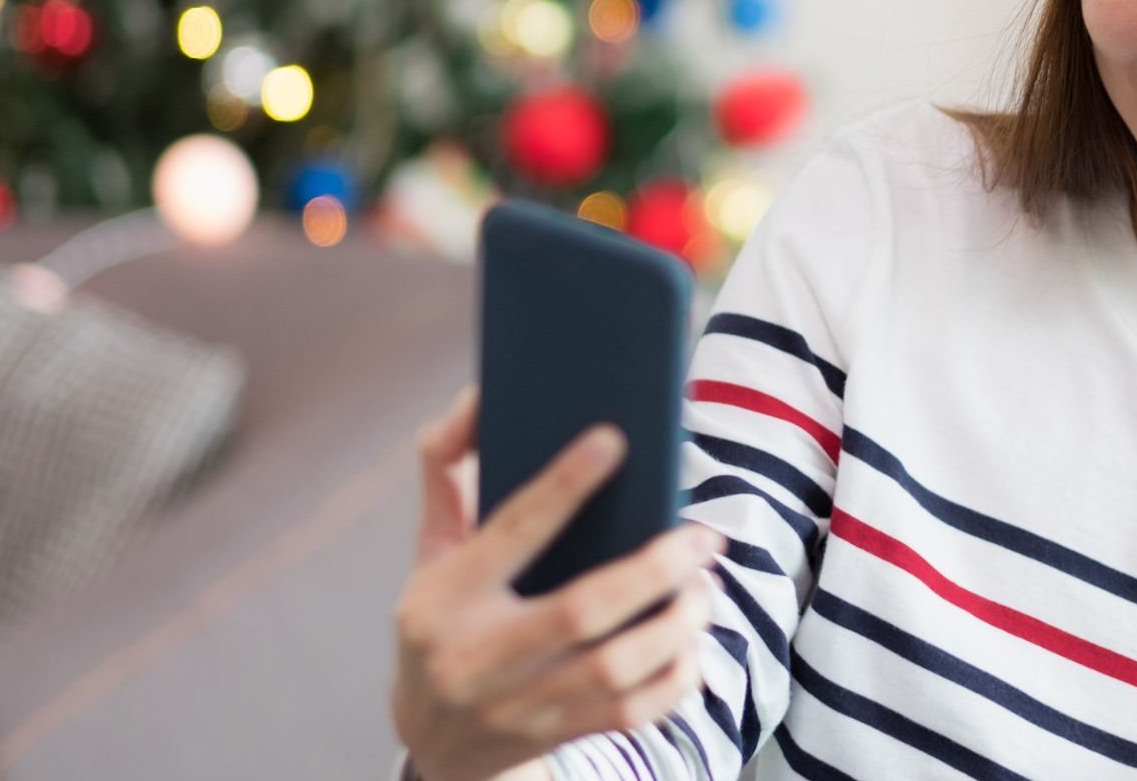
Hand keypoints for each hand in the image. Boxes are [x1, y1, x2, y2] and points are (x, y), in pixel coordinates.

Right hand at [390, 384, 725, 780]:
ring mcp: (515, 706)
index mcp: (442, 596)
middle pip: (581, 611)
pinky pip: (631, 714)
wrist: (433, 739)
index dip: (563, 484)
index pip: (510, 531)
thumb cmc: (444, 619)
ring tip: (705, 587)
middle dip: (656, 569)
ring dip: (678, 624)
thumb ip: (447, 473)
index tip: (615, 439)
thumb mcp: (431, 552)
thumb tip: (478, 397)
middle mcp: (474, 656)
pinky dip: (676, 677)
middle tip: (702, 537)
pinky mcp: (551, 737)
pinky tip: (693, 643)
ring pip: (616, 669)